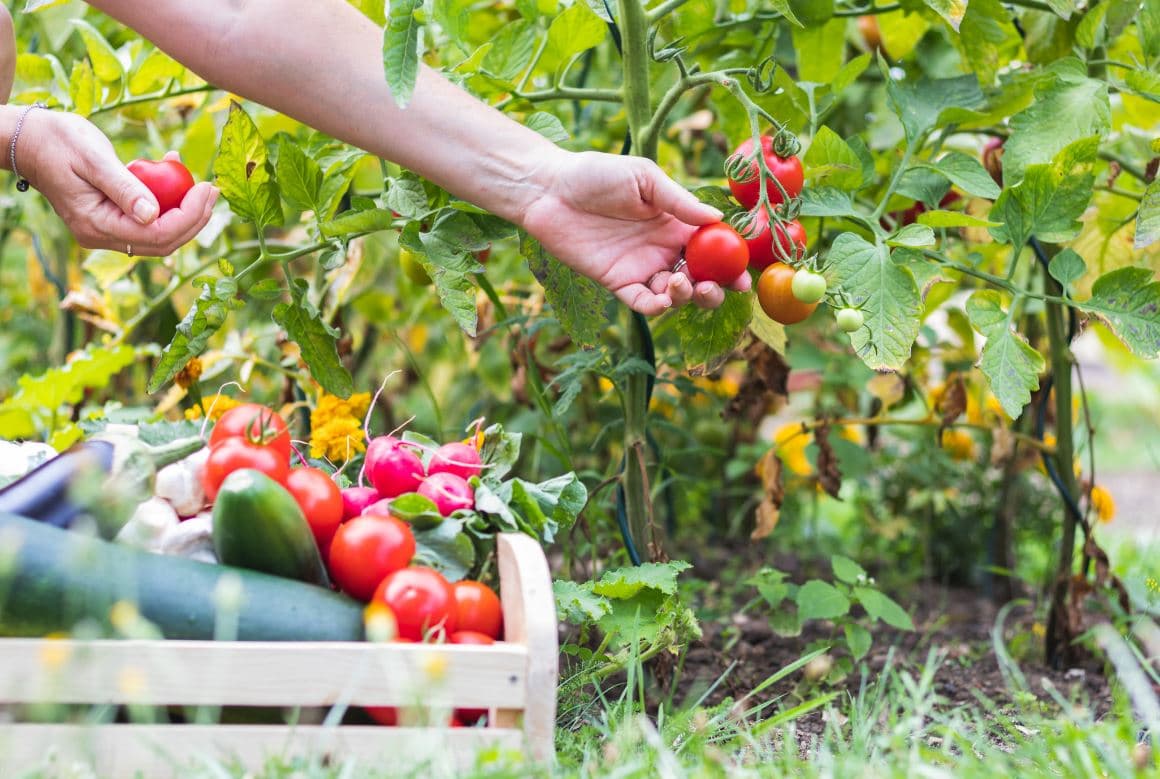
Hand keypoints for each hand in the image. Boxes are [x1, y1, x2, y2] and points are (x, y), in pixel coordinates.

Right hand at [16, 110, 217, 255]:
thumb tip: (153, 215)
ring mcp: (107, 230)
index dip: (189, 217)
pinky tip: (172, 169)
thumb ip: (124, 188)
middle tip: (212, 189)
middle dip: (194, 218)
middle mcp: (102, 236)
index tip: (207, 189)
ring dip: (184, 210)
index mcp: (96, 225)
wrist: (29, 140)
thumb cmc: (57, 141)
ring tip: (198, 181)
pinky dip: (167, 200)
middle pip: (163, 241)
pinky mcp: (112, 219)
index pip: (157, 235)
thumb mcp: (93, 159)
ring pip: (159, 233)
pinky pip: (148, 218)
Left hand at [520, 150, 751, 315]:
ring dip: (686, 296)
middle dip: (714, 289)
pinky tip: (663, 299)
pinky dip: (657, 307)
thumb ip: (679, 201)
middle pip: (700, 278)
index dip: (731, 264)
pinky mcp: (617, 282)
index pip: (713, 249)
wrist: (550, 189)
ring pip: (674, 295)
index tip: (743, 275)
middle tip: (715, 287)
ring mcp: (641, 268)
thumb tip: (717, 218)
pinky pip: (642, 303)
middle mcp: (663, 249)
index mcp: (676, 223)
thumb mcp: (644, 178)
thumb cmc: (597, 174)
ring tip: (681, 283)